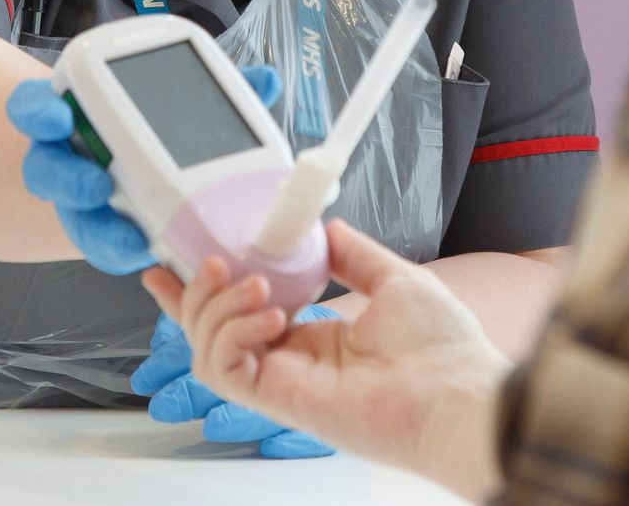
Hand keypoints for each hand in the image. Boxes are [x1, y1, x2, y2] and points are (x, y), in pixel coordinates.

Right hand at [7, 66, 283, 274]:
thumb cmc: (150, 132)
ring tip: (129, 233)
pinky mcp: (97, 231)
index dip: (38, 111)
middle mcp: (66, 158)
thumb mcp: (176, 107)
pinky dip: (121, 250)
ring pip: (71, 215)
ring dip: (96, 224)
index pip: (35, 109)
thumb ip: (213, 94)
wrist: (132, 174)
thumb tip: (265, 79)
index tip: (57, 113)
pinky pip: (99, 245)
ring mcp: (78, 200)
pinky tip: (145, 252)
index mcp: (74, 116)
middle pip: (45, 169)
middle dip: (66, 178)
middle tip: (97, 182)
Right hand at [144, 220, 511, 498]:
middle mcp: (291, 361)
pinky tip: (269, 315)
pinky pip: (226, 370)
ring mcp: (283, 382)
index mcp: (314, 337)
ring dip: (217, 308)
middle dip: (195, 294)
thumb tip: (324, 227)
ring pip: (209, 349)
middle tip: (210, 262)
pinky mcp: (280, 400)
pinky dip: (232, 335)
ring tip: (255, 282)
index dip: (202, 293)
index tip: (171, 266)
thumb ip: (353, 254)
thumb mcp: (394, 279)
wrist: (457, 392)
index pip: (240, 315)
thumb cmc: (441, 349)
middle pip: (211, 331)